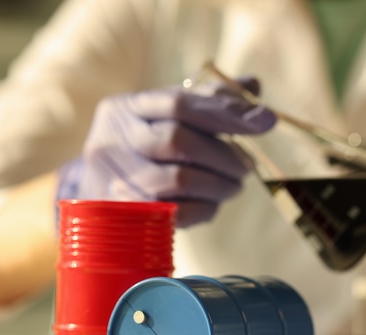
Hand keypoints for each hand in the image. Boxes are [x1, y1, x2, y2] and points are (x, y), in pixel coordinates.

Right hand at [57, 78, 275, 227]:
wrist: (100, 200)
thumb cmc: (145, 152)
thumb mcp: (167, 119)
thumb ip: (209, 100)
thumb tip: (253, 86)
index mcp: (124, 110)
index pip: (178, 103)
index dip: (226, 112)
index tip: (266, 121)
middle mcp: (111, 142)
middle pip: (178, 141)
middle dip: (225, 155)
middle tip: (247, 165)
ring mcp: (114, 181)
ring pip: (180, 180)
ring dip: (221, 184)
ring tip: (235, 185)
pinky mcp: (127, 217)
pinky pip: (178, 214)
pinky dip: (207, 208)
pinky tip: (213, 203)